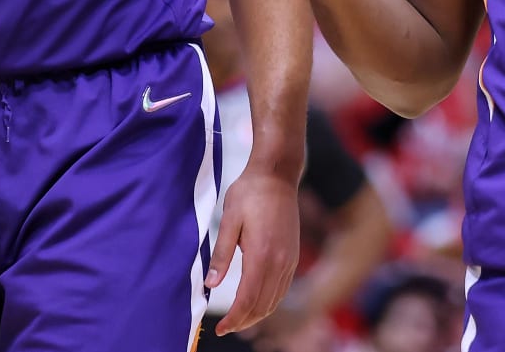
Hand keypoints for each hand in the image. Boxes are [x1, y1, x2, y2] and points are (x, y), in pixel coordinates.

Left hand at [206, 163, 299, 335]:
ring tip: (238, 319)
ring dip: (257, 314)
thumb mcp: (229, 220)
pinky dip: (269, 301)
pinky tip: (256, 301)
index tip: (219, 328)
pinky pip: (283, 288)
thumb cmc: (249, 193)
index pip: (247, 299)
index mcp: (262, 254)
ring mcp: (290, 259)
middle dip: (243, 321)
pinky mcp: (294, 255)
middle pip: (263, 305)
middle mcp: (280, 261)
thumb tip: (210, 285)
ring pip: (275, 299)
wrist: (277, 175)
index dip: (233, 319)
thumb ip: (221, 254)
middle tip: (225, 328)